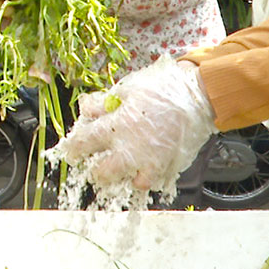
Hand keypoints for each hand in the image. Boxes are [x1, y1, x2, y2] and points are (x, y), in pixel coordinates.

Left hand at [55, 57, 216, 192]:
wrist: (198, 96)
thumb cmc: (163, 87)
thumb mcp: (127, 87)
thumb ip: (103, 102)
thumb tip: (85, 109)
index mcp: (118, 124)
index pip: (86, 142)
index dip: (74, 148)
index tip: (70, 152)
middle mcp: (132, 148)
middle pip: (103, 171)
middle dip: (95, 171)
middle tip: (94, 166)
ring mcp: (151, 160)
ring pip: (128, 181)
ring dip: (119, 178)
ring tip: (118, 171)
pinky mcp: (168, 166)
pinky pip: (151, 182)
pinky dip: (144, 178)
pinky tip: (142, 170)